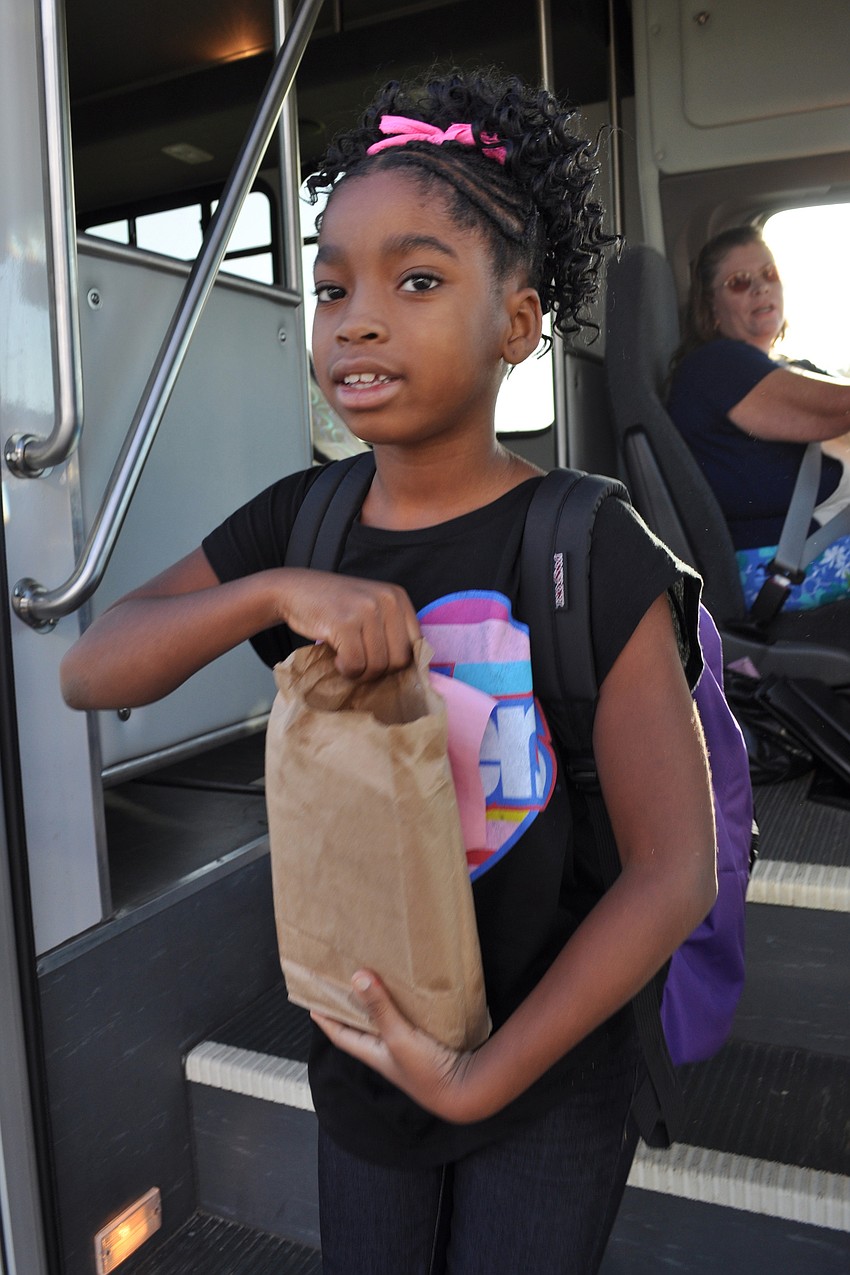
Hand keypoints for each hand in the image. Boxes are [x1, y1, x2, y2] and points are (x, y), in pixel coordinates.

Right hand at [276, 570, 420, 680]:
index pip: (416, 645)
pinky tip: (336, 659)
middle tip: (358, 663)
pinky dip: (345, 670)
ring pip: (377, 666)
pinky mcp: (344, 623)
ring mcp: (366, 610)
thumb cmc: (334, 607)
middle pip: (399, 660)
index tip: (377, 662)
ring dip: (359, 672)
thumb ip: (390, 631)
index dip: (396, 662)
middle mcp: (387, 600)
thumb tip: (409, 673)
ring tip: (345, 659)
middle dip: (378, 670)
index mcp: (398, 597)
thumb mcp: (371, 609)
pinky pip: (355, 665)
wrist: (294, 589)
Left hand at [311, 971, 483, 1122]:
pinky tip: (408, 994)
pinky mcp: (427, 1042)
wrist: (463, 1089)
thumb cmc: (426, 1072)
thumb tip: (357, 978)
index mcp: (374, 1054)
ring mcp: (408, 1048)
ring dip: (378, 1005)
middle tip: (343, 985)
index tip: (313, 1005)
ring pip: (386, 1023)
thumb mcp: (398, 1038)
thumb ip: (380, 1009)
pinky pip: (408, 1021)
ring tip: (373, 982)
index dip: (327, 1021)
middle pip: (363, 1027)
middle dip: (352, 1009)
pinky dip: (403, 1007)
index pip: (342, 1035)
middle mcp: (387, 1051)